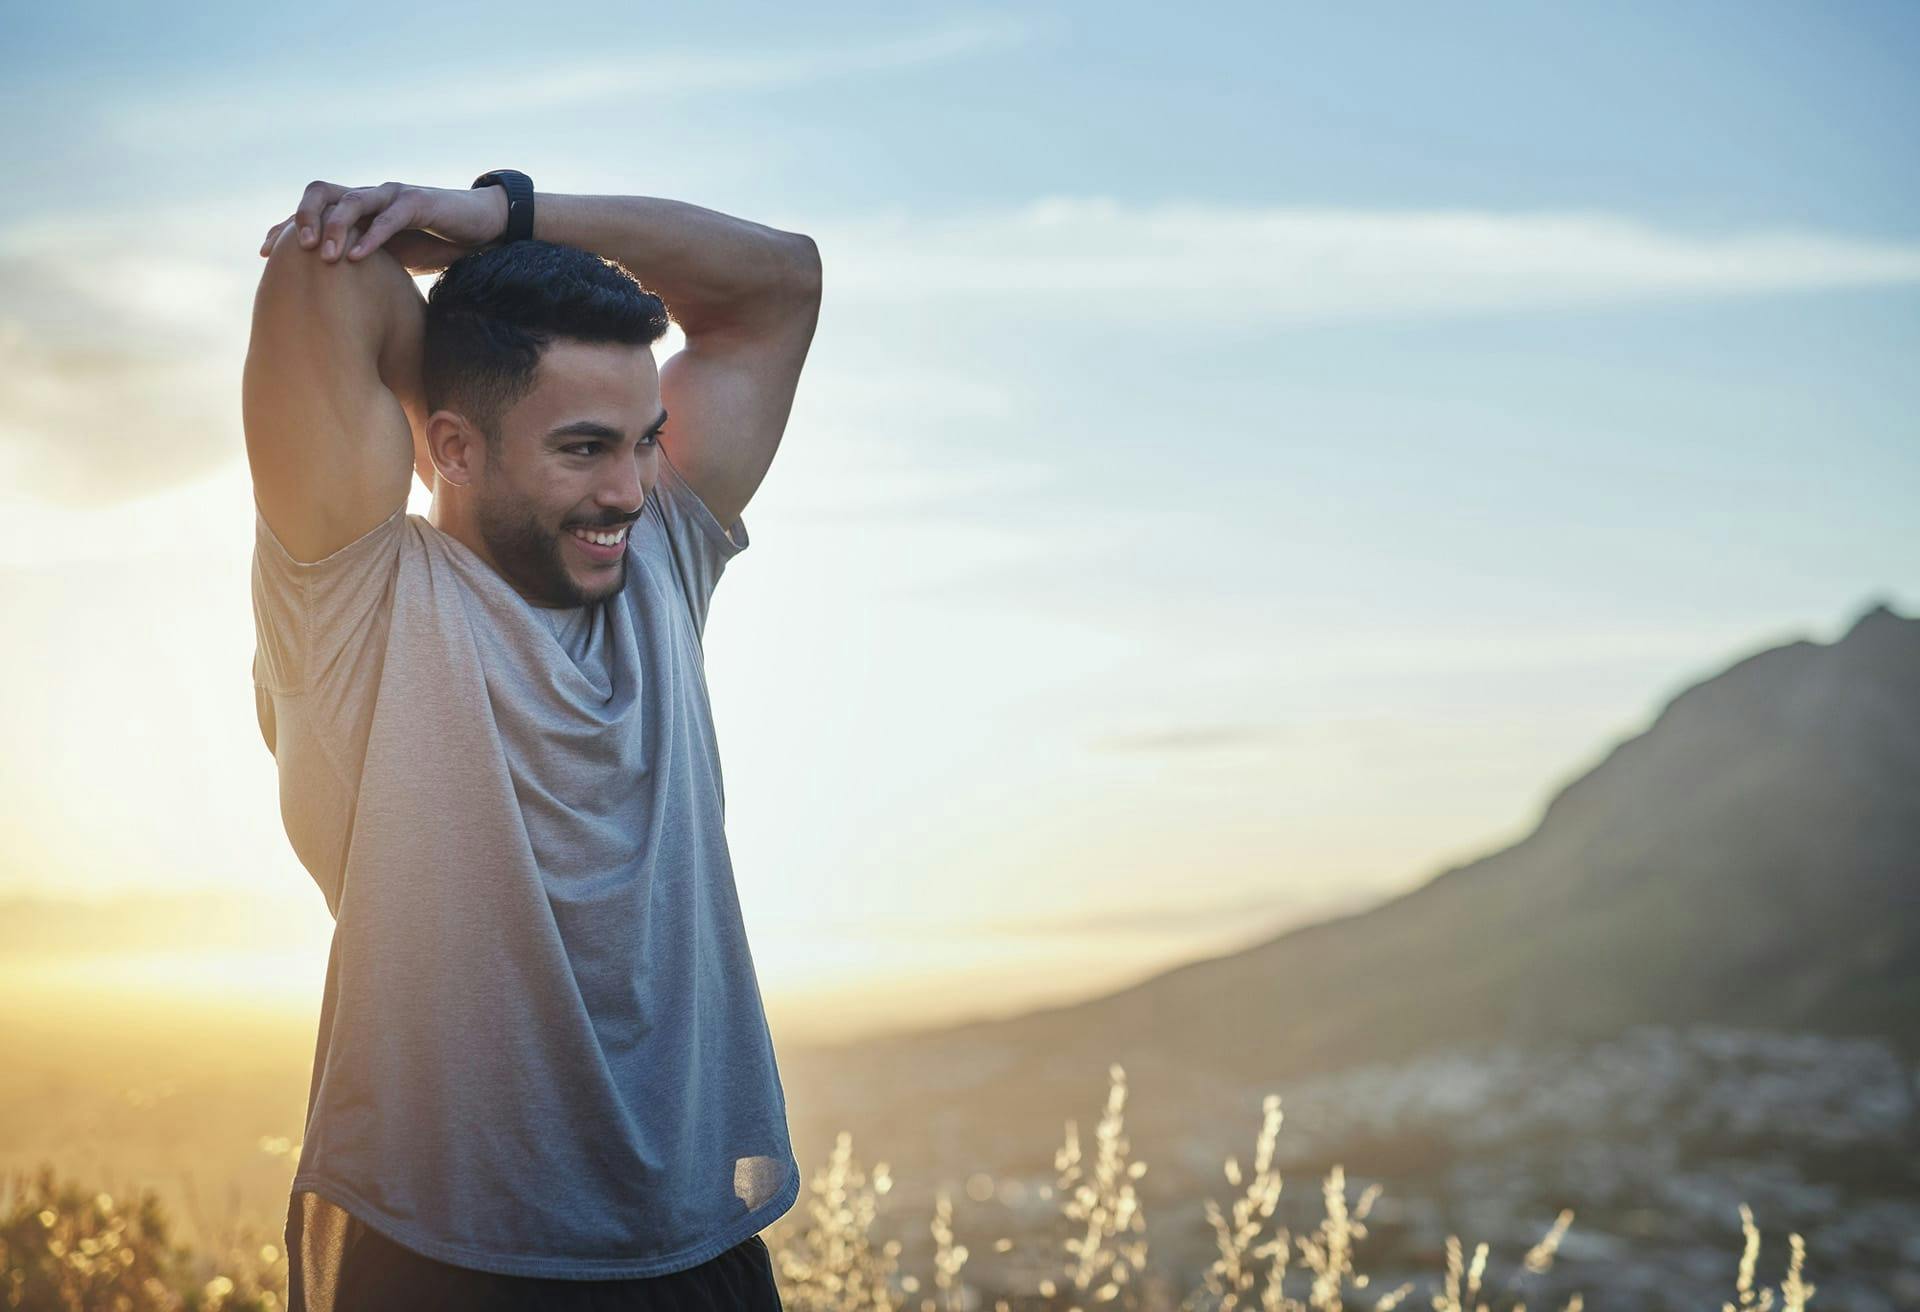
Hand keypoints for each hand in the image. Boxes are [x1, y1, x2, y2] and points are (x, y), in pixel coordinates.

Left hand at [256, 179, 509, 274]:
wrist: (480, 229)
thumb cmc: (434, 245)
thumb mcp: (390, 259)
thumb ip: (362, 268)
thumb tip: (333, 303)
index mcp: (358, 209)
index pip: (311, 209)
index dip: (284, 227)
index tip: (263, 253)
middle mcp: (369, 195)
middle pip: (322, 192)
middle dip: (303, 217)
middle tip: (294, 249)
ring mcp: (392, 195)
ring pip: (352, 201)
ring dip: (334, 227)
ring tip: (323, 256)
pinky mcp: (419, 202)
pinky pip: (390, 216)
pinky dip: (372, 235)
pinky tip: (357, 257)